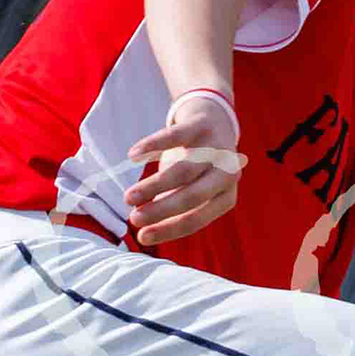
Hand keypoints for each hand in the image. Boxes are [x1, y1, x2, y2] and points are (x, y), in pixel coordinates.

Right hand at [123, 88, 242, 244]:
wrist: (214, 119)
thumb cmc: (196, 163)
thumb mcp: (190, 187)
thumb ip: (171, 204)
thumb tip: (142, 225)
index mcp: (225, 195)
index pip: (197, 219)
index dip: (168, 229)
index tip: (141, 237)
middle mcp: (227, 173)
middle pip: (193, 196)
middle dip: (162, 210)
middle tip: (133, 219)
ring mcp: (216, 147)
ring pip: (184, 170)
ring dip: (153, 185)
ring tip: (128, 197)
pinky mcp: (201, 125)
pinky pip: (175, 136)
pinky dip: (153, 146)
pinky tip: (133, 156)